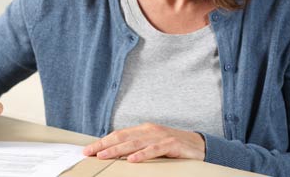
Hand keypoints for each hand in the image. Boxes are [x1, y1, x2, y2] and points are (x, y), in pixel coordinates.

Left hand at [83, 123, 204, 162]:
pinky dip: (142, 155)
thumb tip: (114, 153)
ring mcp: (161, 137)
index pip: (118, 135)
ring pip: (135, 143)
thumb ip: (137, 146)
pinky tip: (132, 160)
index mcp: (143, 130)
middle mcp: (150, 130)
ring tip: (104, 156)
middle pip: (122, 137)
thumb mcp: (152, 145)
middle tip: (90, 153)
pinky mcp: (172, 145)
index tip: (88, 150)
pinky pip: (154, 150)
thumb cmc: (173, 147)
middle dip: (104, 145)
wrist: (201, 146)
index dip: (102, 142)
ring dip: (117, 150)